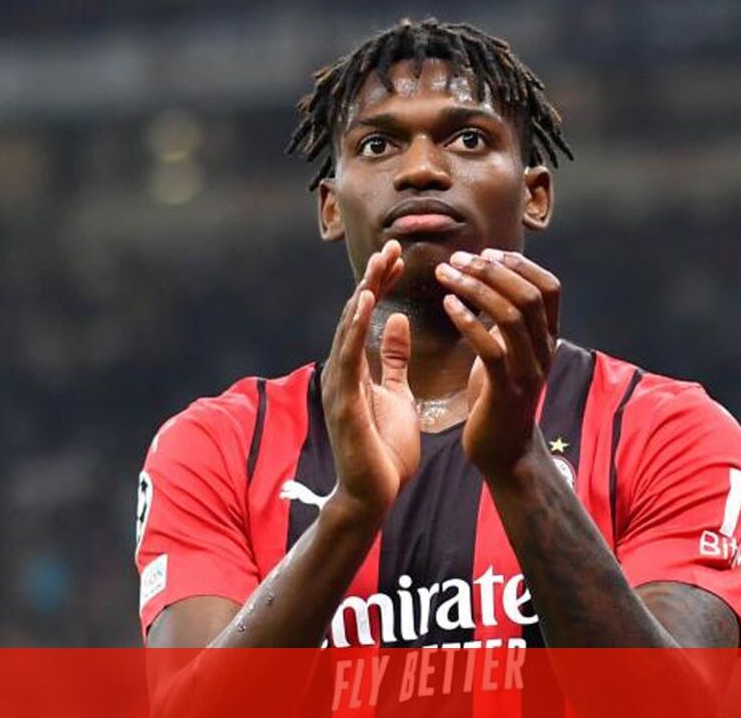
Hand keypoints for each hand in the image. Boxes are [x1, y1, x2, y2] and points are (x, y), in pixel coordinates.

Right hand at [322, 240, 420, 518]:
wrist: (374, 495)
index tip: (399, 256)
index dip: (382, 284)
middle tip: (391, 246)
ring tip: (379, 264)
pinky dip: (356, 329)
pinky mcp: (344, 403)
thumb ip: (394, 360)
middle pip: (356, 314)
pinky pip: (350, 359)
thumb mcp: (398, 394)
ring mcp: (341, 385)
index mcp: (359, 367)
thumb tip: (399, 321)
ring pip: (349, 330)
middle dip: (374, 279)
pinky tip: (366, 303)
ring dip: (364, 294)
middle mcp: (345, 370)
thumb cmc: (384, 449)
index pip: (369, 315)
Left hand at [435, 248, 560, 479]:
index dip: (520, 264)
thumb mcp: (510, 354)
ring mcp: (528, 372)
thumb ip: (507, 324)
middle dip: (492, 270)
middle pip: (528, 295)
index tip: (487, 253)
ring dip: (475, 289)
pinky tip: (447, 306)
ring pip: (510, 316)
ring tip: (445, 275)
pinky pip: (491, 349)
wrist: (505, 452)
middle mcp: (544, 352)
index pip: (549, 288)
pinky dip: (469, 322)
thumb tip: (491, 284)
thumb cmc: (499, 398)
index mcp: (547, 339)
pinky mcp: (506, 391)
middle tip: (458, 259)